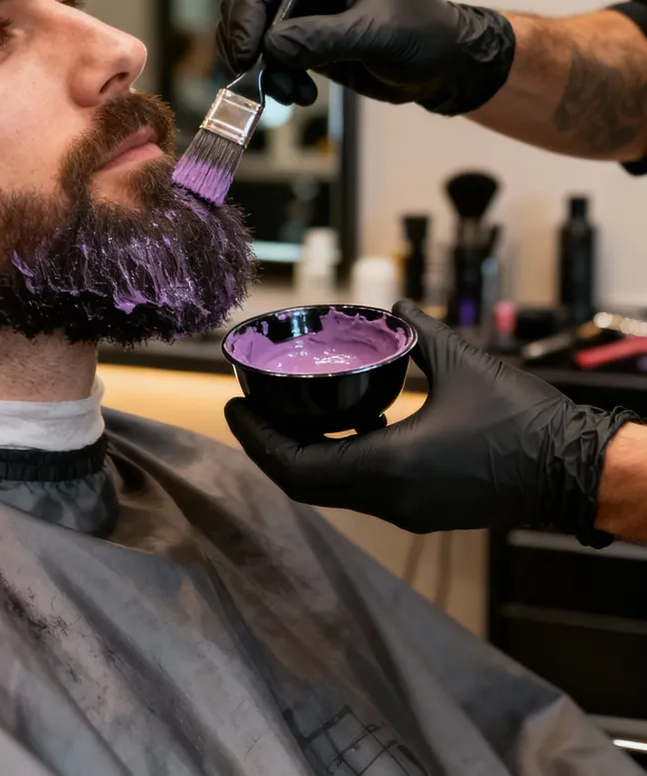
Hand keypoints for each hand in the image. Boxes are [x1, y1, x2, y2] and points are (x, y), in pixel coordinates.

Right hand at [217, 0, 516, 114]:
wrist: (446, 68)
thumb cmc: (424, 36)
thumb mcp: (375, 34)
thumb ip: (322, 38)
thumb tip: (270, 47)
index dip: (246, 11)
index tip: (246, 51)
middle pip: (247, 6)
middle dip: (247, 45)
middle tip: (258, 77)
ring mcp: (303, 16)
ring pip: (253, 39)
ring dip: (262, 70)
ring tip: (290, 92)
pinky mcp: (303, 46)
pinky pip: (269, 62)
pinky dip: (275, 82)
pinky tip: (301, 95)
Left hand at [225, 301, 638, 544]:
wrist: (578, 473)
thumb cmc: (524, 421)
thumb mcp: (462, 365)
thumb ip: (419, 331)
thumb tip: (395, 304)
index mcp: (387, 467)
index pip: (296, 467)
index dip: (256, 439)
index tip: (233, 406)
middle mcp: (388, 498)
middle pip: (304, 482)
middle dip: (269, 446)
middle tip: (248, 407)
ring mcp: (406, 508)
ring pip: (331, 488)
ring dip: (302, 454)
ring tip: (285, 411)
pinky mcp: (423, 506)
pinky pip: (361, 486)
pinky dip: (338, 457)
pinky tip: (348, 418)